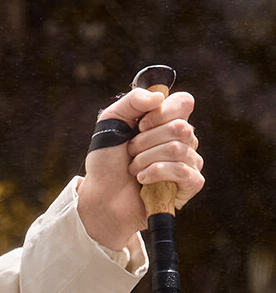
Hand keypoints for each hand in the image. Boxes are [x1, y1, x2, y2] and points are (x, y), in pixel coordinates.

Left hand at [78, 86, 204, 250]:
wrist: (102, 196)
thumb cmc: (107, 161)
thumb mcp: (111, 122)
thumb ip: (132, 101)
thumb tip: (158, 97)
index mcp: (168, 121)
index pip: (185, 102)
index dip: (162, 112)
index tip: (139, 125)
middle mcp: (183, 140)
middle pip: (180, 127)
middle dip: (144, 141)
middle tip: (130, 152)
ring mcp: (189, 161)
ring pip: (177, 149)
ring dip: (145, 159)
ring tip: (133, 168)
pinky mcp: (191, 184)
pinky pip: (183, 171)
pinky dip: (156, 173)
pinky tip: (143, 179)